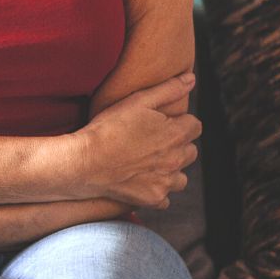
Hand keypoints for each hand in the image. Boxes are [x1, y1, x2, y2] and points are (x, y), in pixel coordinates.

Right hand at [73, 72, 201, 210]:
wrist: (85, 162)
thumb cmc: (109, 128)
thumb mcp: (137, 101)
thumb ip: (168, 89)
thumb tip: (192, 79)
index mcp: (176, 134)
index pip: (194, 126)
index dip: (178, 123)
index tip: (161, 123)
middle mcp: (176, 159)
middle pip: (191, 151)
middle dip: (177, 146)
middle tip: (152, 142)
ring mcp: (166, 181)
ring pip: (181, 177)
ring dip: (170, 170)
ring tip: (148, 164)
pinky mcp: (153, 198)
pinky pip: (165, 199)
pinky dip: (156, 191)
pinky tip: (140, 182)